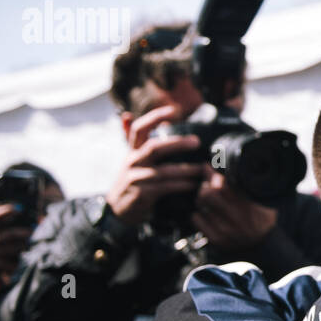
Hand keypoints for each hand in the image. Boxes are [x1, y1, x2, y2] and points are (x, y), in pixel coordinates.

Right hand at [0, 204, 32, 289]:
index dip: (5, 211)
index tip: (20, 208)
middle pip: (4, 235)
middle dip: (21, 233)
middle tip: (33, 232)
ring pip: (6, 249)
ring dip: (20, 247)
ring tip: (30, 247)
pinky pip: (3, 263)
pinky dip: (13, 263)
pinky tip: (20, 263)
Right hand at [104, 105, 204, 225]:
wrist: (118, 210)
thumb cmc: (134, 182)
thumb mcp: (137, 161)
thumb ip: (146, 143)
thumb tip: (160, 123)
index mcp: (133, 151)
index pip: (139, 128)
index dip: (155, 117)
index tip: (174, 110)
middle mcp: (133, 161)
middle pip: (154, 147)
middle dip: (177, 143)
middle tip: (196, 141)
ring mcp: (135, 178)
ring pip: (163, 170)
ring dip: (186, 169)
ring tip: (202, 168)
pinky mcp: (141, 194)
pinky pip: (164, 187)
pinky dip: (181, 185)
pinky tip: (193, 185)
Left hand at [191, 167, 276, 252]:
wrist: (264, 245)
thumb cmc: (263, 218)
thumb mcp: (264, 200)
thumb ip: (249, 186)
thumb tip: (227, 166)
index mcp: (249, 207)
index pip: (223, 186)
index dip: (212, 174)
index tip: (207, 167)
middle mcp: (236, 219)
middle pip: (208, 194)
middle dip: (205, 185)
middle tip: (208, 183)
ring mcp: (224, 231)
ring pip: (200, 205)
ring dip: (201, 198)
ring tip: (208, 197)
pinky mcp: (216, 240)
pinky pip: (196, 219)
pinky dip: (198, 212)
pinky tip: (207, 212)